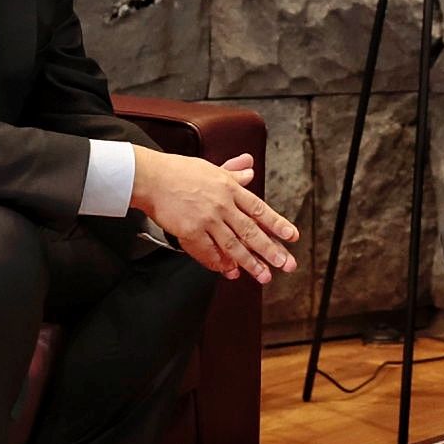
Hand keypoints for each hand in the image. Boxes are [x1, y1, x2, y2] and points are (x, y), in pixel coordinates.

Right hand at [131, 148, 298, 282]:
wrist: (152, 177)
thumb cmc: (179, 171)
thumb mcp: (211, 168)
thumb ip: (232, 173)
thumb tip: (250, 168)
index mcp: (229, 188)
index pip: (259, 209)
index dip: (277, 224)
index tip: (292, 236)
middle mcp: (222, 204)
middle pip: (251, 231)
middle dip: (270, 249)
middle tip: (285, 264)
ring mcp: (206, 219)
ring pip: (233, 245)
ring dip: (250, 263)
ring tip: (263, 276)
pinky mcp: (190, 231)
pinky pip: (208, 252)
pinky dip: (220, 263)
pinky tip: (229, 271)